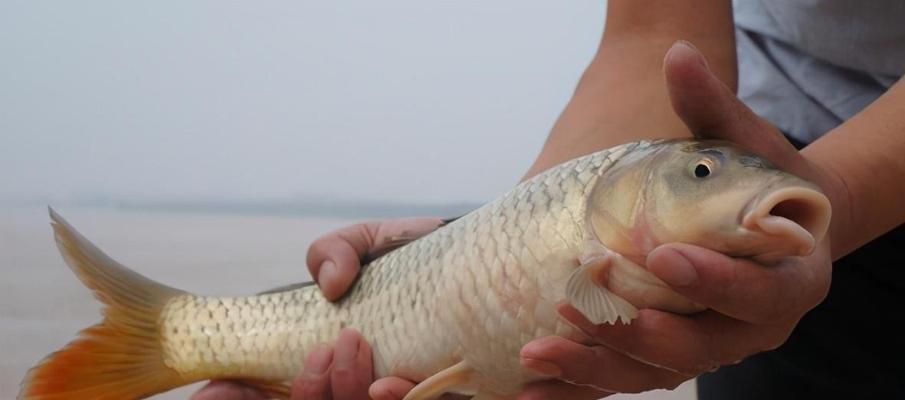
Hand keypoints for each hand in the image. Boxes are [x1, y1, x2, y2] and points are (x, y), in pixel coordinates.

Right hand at [189, 218, 444, 399]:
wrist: (487, 255)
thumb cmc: (416, 253)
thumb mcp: (366, 241)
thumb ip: (333, 251)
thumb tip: (330, 283)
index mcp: (325, 353)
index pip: (268, 391)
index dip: (234, 398)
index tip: (211, 393)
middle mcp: (353, 380)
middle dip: (307, 392)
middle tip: (323, 348)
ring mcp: (394, 391)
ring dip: (346, 391)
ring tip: (355, 346)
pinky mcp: (444, 395)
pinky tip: (395, 384)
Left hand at [518, 41, 844, 397]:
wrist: (769, 231)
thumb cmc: (761, 184)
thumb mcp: (748, 147)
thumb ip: (712, 110)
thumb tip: (677, 55)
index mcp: (787, 282)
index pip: (754, 293)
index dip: (712, 281)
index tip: (661, 256)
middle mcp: (749, 329)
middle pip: (696, 348)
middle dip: (635, 332)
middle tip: (578, 305)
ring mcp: (707, 349)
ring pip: (653, 373)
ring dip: (594, 366)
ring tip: (536, 351)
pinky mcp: (669, 358)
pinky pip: (625, 381)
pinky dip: (581, 387)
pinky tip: (532, 388)